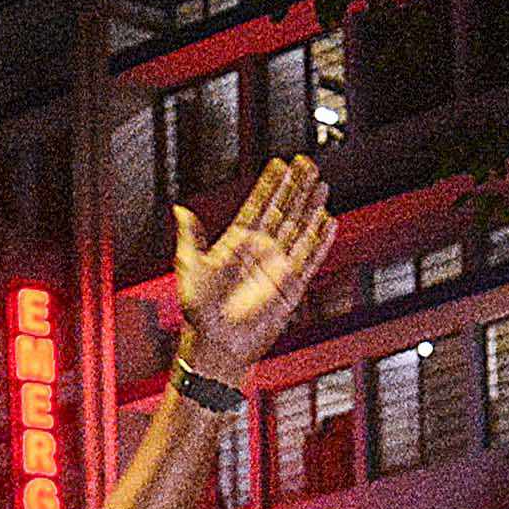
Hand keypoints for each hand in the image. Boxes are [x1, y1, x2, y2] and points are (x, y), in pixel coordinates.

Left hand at [173, 156, 334, 380]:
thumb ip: (190, 237)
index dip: (270, 185)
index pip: (259, 205)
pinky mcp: (291, 286)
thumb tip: (180, 209)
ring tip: (322, 184)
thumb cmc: (199, 312)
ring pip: (300, 229)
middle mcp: (260, 251)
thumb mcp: (189, 267)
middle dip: (297, 187)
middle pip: (284, 211)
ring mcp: (277, 267)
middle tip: (308, 163)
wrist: (217, 345)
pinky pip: (310, 258)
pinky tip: (329, 221)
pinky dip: (320, 240)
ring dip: (311, 207)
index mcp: (236, 242)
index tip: (281, 163)